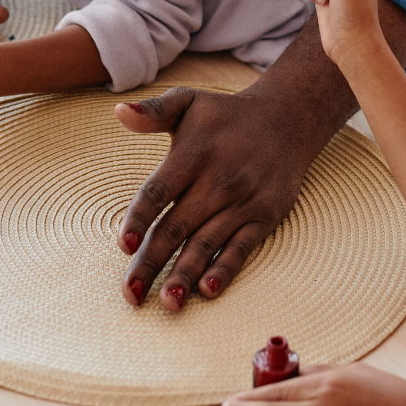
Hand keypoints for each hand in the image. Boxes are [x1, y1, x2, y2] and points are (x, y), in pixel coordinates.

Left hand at [113, 84, 321, 311]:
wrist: (287, 119)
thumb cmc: (225, 115)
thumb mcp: (189, 102)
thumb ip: (152, 112)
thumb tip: (118, 110)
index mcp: (193, 154)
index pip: (159, 192)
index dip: (140, 219)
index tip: (124, 245)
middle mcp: (217, 180)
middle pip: (177, 227)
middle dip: (152, 262)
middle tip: (131, 294)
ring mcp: (242, 201)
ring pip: (206, 243)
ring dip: (185, 274)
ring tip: (166, 302)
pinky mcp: (263, 217)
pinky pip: (241, 248)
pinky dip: (225, 269)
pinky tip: (208, 290)